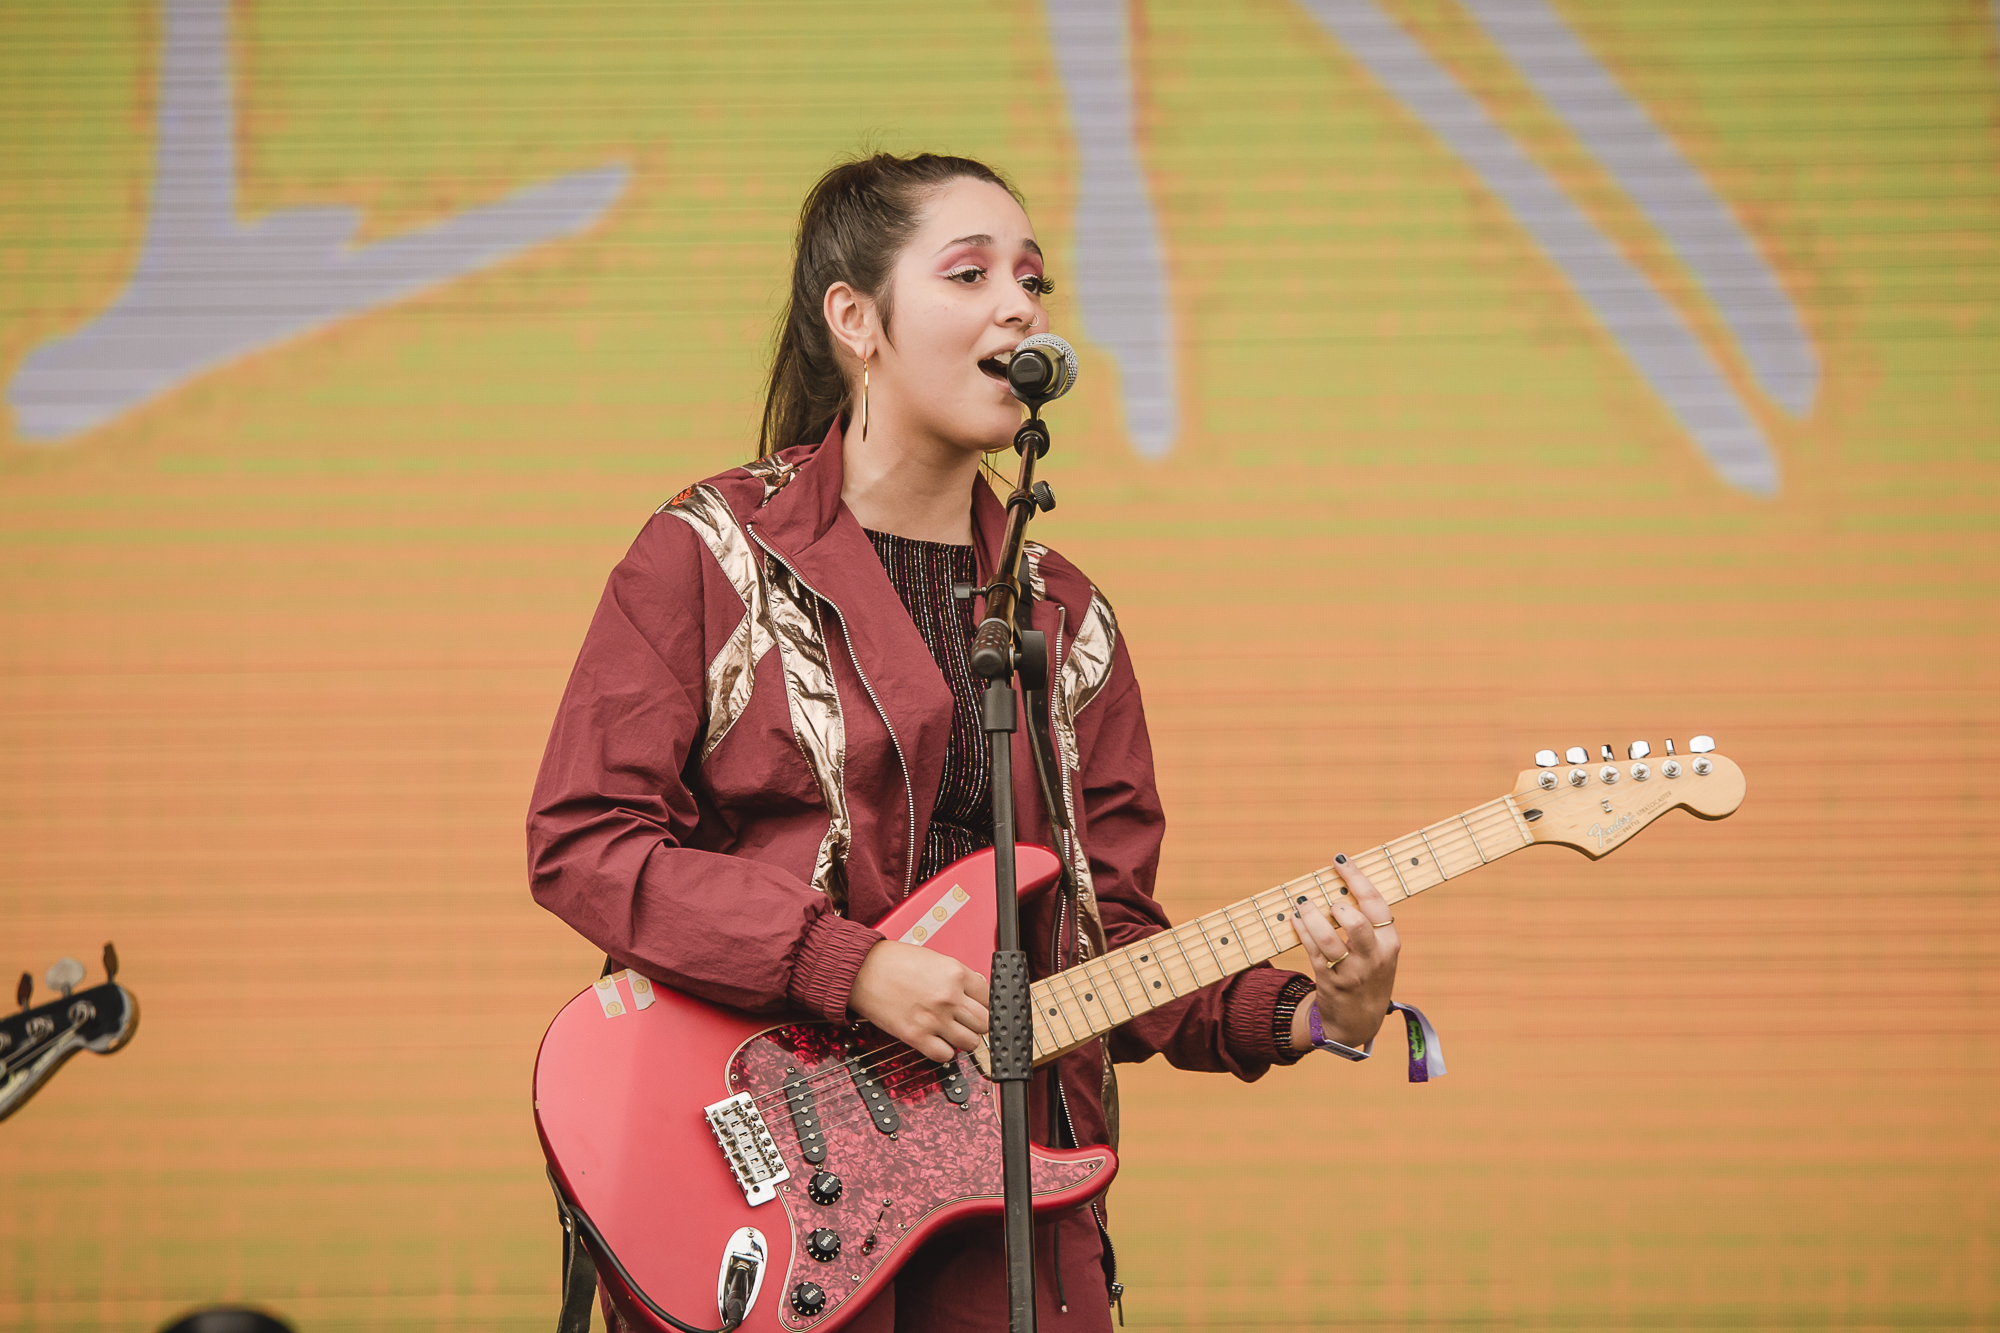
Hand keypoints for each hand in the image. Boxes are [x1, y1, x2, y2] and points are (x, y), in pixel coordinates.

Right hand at [847, 941, 990, 1062]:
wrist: (860, 970)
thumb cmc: (892, 962)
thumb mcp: (934, 958)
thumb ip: (959, 975)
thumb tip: (978, 988)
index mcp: (955, 973)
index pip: (990, 997)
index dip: (986, 1005)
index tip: (981, 1009)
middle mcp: (949, 996)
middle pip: (984, 1023)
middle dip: (978, 1024)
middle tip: (968, 1022)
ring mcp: (934, 1018)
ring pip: (970, 1043)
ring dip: (963, 1040)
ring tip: (952, 1032)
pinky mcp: (916, 1036)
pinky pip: (945, 1056)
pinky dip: (944, 1052)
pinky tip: (937, 1040)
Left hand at [1290, 855, 1400, 1051]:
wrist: (1359, 1021)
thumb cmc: (1368, 975)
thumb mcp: (1379, 952)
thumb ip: (1368, 924)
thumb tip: (1341, 883)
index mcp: (1389, 944)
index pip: (1376, 904)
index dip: (1357, 878)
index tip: (1340, 859)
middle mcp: (1373, 958)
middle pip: (1357, 923)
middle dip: (1339, 905)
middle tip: (1330, 901)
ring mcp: (1351, 972)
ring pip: (1329, 938)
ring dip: (1312, 916)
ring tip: (1303, 903)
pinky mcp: (1329, 982)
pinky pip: (1312, 951)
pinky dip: (1301, 931)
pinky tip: (1295, 919)